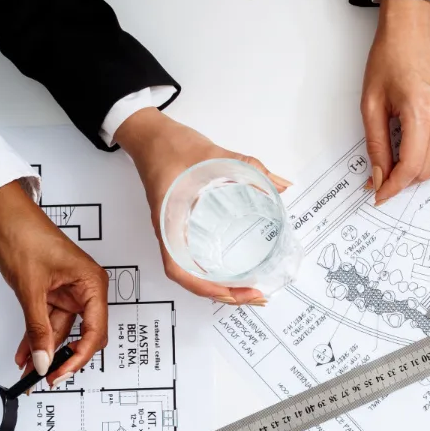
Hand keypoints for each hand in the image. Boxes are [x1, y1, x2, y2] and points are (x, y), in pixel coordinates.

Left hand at [0, 182, 108, 383]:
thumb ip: (38, 328)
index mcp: (92, 284)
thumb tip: (43, 359)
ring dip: (44, 350)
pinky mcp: (53, 293)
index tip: (58, 372)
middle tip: (46, 378)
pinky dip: (36, 337)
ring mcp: (69, 293)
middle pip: (81, 335)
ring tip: (28, 370)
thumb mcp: (31, 288)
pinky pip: (47, 322)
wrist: (4, 214)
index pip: (94, 332)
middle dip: (62, 358)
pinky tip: (26, 353)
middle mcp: (86, 290)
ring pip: (61, 332)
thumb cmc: (25, 234)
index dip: (78, 357)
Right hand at [113, 108, 291, 305]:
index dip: (206, 288)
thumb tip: (281, 184)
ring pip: (192, 272)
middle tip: (257, 296)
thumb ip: (250, 168)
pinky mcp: (179, 226)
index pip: (179, 269)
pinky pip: (194, 257)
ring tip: (249, 292)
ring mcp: (173, 231)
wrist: (148, 134)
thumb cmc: (170, 146)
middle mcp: (169, 232)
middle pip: (191, 278)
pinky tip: (233, 273)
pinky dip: (213, 272)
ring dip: (219, 287)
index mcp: (169, 221)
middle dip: (223, 294)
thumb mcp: (214, 154)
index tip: (235, 292)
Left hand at [362, 0, 429, 204]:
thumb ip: (376, 145)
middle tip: (381, 179)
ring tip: (396, 165)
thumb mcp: (371, 103)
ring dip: (418, 172)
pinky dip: (429, 159)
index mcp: (421, 112)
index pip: (410, 166)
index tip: (379, 194)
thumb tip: (378, 176)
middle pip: (426, 171)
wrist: (413, 31)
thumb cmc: (391, 56)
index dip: (393, 186)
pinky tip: (412, 152)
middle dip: (403, 181)